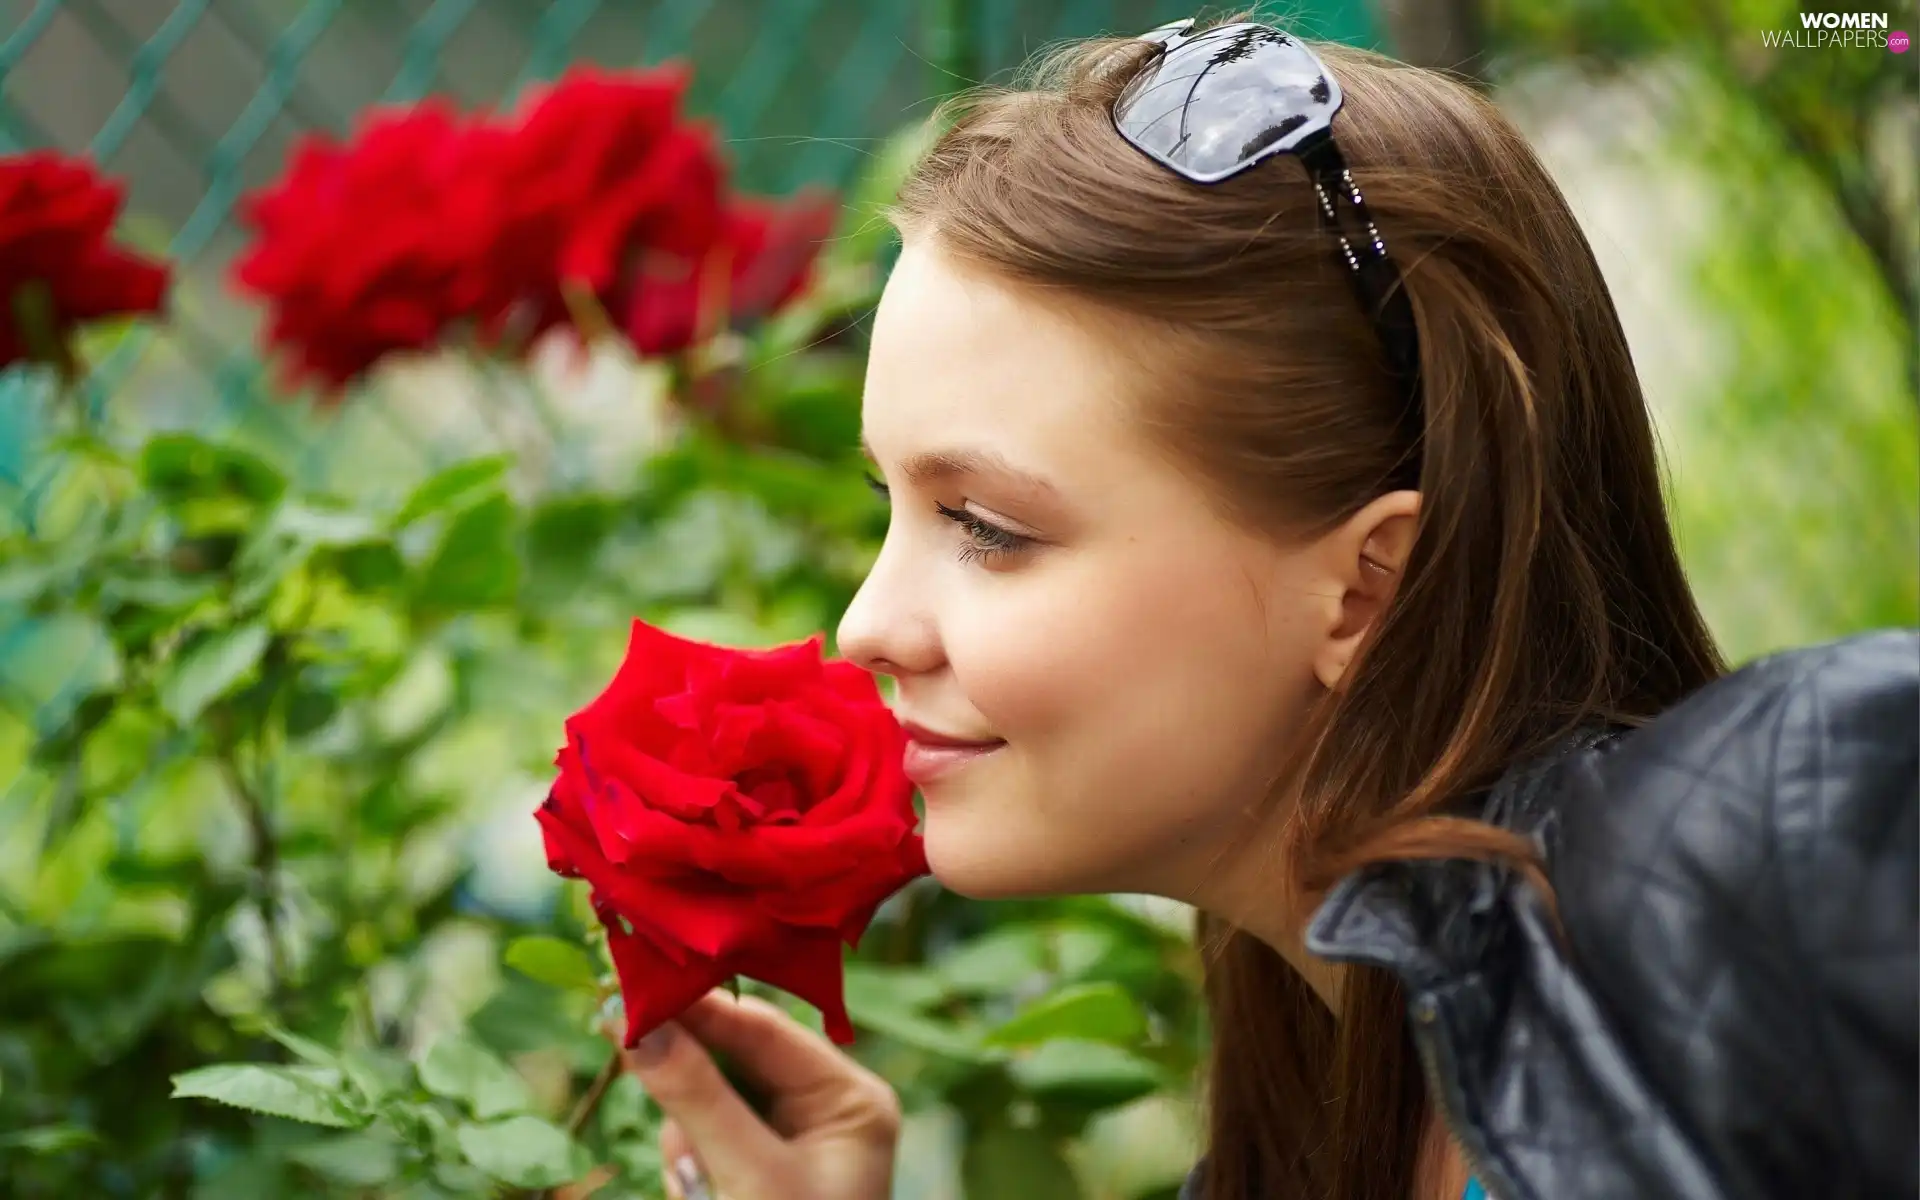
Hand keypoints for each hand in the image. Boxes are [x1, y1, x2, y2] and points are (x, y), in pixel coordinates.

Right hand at [614, 988, 900, 1199]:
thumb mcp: (750, 1179)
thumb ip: (697, 1099)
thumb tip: (638, 1029)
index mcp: (852, 1098)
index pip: (764, 1028)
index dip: (697, 1007)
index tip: (629, 989)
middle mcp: (829, 1109)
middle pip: (734, 1060)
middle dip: (689, 1086)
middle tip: (641, 1077)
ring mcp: (795, 1143)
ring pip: (711, 1102)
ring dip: (686, 1138)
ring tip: (697, 1185)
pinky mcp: (761, 1174)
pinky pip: (707, 1143)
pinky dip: (689, 1164)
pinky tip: (694, 1192)